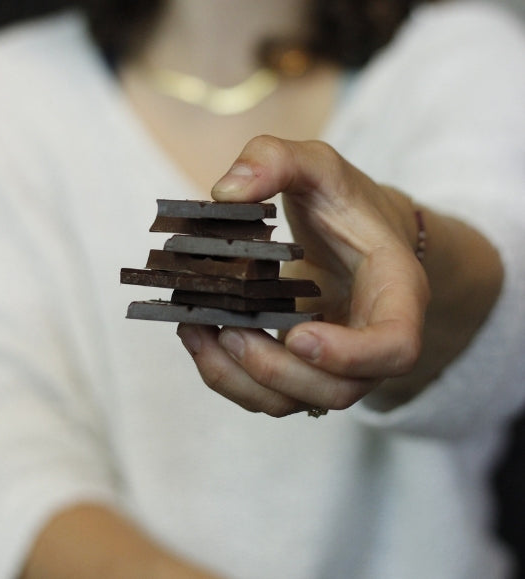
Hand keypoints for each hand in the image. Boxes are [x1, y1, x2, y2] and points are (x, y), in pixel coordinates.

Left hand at [176, 136, 429, 415]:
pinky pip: (270, 394)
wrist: (355, 234)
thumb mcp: (317, 165)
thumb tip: (225, 192)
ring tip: (198, 332)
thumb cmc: (345, 204)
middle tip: (228, 330)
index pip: (395, 346)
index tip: (298, 334)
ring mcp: (336, 361)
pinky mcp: (303, 367)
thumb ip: (276, 160)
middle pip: (337, 390)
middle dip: (276, 370)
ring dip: (241, 380)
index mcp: (395, 293)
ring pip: (296, 402)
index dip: (350, 354)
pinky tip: (199, 336)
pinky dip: (229, 376)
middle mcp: (370, 341)